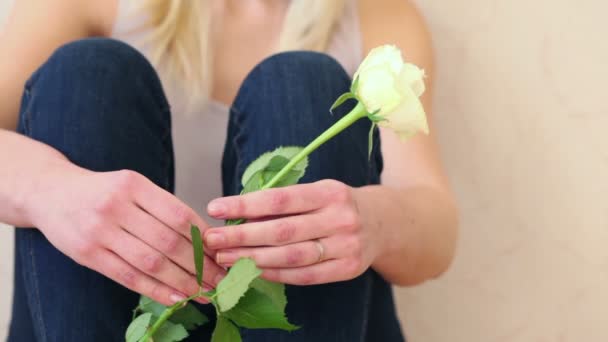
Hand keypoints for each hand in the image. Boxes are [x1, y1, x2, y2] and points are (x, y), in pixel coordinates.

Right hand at [26, 165, 225, 305]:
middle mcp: (116, 206)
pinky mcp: (87, 255)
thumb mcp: (133, 185)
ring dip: (183, 282)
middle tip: (221, 279)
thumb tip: (206, 237)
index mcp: (134, 185)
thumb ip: (164, 207)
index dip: (204, 238)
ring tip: (205, 292)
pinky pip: (128, 277)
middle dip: (200, 265)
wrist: (50, 193)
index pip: (179, 215)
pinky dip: (156, 290)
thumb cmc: (103, 191)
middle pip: (168, 242)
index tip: (222, 253)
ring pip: (151, 263)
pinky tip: (176, 298)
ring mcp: (99, 232)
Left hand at [204, 179, 381, 284]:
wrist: (383, 224)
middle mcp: (340, 218)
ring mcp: (346, 246)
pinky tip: (252, 271)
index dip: (245, 205)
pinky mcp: (347, 269)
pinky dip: (275, 274)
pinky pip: (305, 276)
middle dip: (241, 236)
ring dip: (253, 259)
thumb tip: (237, 213)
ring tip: (225, 258)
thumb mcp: (319, 191)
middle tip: (211, 240)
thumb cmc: (338, 204)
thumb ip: (286, 201)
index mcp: (329, 192)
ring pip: (291, 256)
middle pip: (282, 230)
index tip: (216, 208)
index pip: (281, 198)